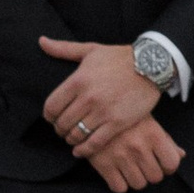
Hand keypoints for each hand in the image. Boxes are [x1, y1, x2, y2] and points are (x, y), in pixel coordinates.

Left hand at [40, 38, 161, 157]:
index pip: (51, 106)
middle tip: (62, 130)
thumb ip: (63, 49)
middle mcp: (88, 97)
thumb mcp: (90, 50)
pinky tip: (80, 151)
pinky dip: (84, 150)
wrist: (151, 65)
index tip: (52, 118)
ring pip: (77, 134)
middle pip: (62, 123)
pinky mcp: (118, 123)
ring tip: (73, 138)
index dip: (48, 116)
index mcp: (78, 80)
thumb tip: (41, 41)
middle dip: (59, 129)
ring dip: (71, 139)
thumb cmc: (119, 57)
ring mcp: (103, 111)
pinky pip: (95, 143)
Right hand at [84, 115, 183, 191]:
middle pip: (155, 177)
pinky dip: (119, 183)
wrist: (92, 108)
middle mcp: (139, 146)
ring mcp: (121, 156)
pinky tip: (117, 172)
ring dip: (136, 179)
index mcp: (153, 134)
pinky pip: (119, 188)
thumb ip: (166, 139)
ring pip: (138, 184)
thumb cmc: (125, 114)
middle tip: (143, 165)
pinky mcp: (103, 164)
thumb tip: (181, 155)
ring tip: (130, 167)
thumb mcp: (148, 120)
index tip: (161, 163)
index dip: (168, 166)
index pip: (172, 164)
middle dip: (151, 173)